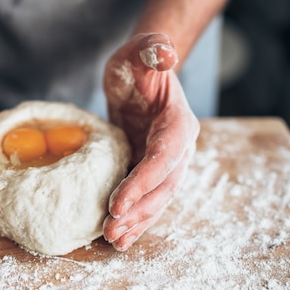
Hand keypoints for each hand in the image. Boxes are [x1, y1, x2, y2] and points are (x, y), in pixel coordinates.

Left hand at [102, 33, 199, 250]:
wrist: (141, 78)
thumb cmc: (139, 63)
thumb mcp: (139, 50)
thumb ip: (152, 49)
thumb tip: (164, 54)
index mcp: (178, 123)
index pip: (164, 157)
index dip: (143, 182)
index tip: (118, 202)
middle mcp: (178, 148)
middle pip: (163, 187)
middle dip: (138, 211)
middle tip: (111, 230)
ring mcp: (166, 163)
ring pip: (156, 200)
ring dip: (137, 222)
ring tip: (113, 241)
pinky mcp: (151, 172)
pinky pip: (147, 200)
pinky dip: (135, 219)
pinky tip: (119, 238)